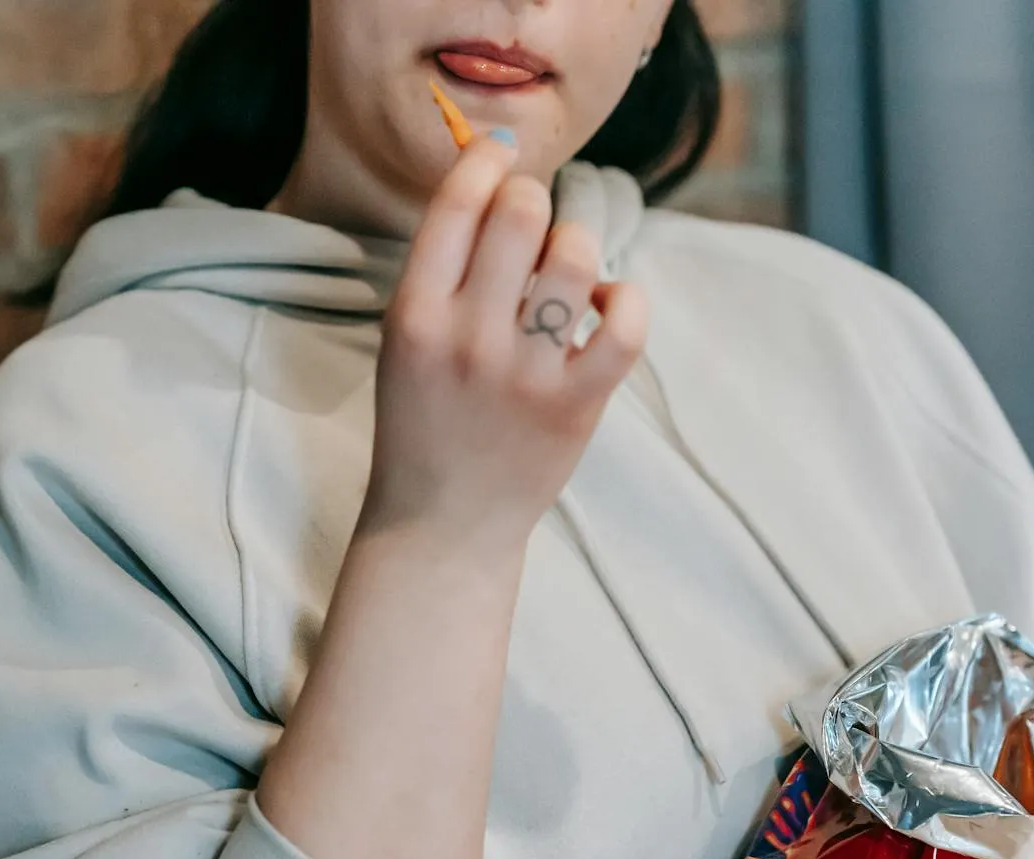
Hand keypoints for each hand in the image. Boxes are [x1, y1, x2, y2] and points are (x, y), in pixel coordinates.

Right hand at [364, 133, 648, 554]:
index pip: (459, 201)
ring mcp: (525, 374)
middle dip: (533, 200)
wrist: (442, 524)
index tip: (500, 159)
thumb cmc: (425, 421)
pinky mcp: (575, 405)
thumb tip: (500, 177)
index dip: (487, 161)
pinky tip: (606, 308)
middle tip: (532, 227)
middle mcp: (468, 337)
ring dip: (578, 247)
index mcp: (414, 313)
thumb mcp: (406, 339)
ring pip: (577, 256)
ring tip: (567, 273)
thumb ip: (444, 268)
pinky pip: (626, 324)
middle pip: (522, 210)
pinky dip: (627, 300)